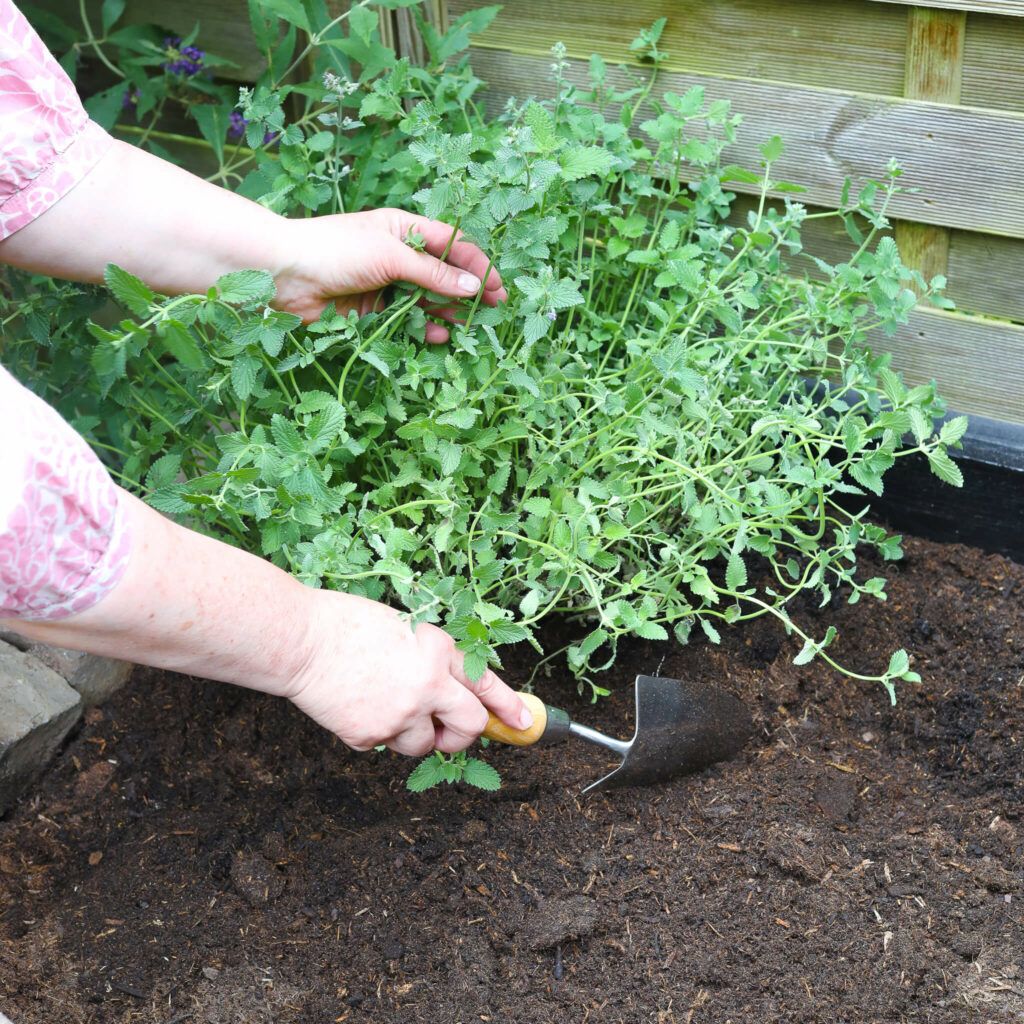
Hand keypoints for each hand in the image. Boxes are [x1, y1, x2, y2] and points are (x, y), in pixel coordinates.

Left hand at [274, 208, 507, 340]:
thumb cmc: (336, 249)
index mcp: (404, 229)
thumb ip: (433, 273)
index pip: (452, 245)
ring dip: (447, 314)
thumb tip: (473, 287)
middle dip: (467, 293)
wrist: (283, 274)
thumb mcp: (391, 255)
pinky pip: (405, 321)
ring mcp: (385, 285)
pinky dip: (422, 329)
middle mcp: (398, 256)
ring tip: (466, 329)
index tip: (498, 288)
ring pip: (426, 301)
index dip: (477, 265)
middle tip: (492, 314)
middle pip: (443, 275)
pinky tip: (437, 336)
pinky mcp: (371, 312)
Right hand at [286, 589, 531, 754]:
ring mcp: (400, 715)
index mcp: (438, 651)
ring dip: (412, 733)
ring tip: (381, 702)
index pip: (486, 683)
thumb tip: (449, 690)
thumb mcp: (403, 629)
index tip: (525, 722)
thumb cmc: (345, 624)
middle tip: (448, 733)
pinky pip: (383, 745)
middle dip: (464, 735)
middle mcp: (428, 685)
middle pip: (470, 726)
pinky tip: (353, 705)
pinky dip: (374, 732)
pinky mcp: (370, 736)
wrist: (298, 640)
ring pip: (424, 744)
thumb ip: (430, 659)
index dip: (509, 706)